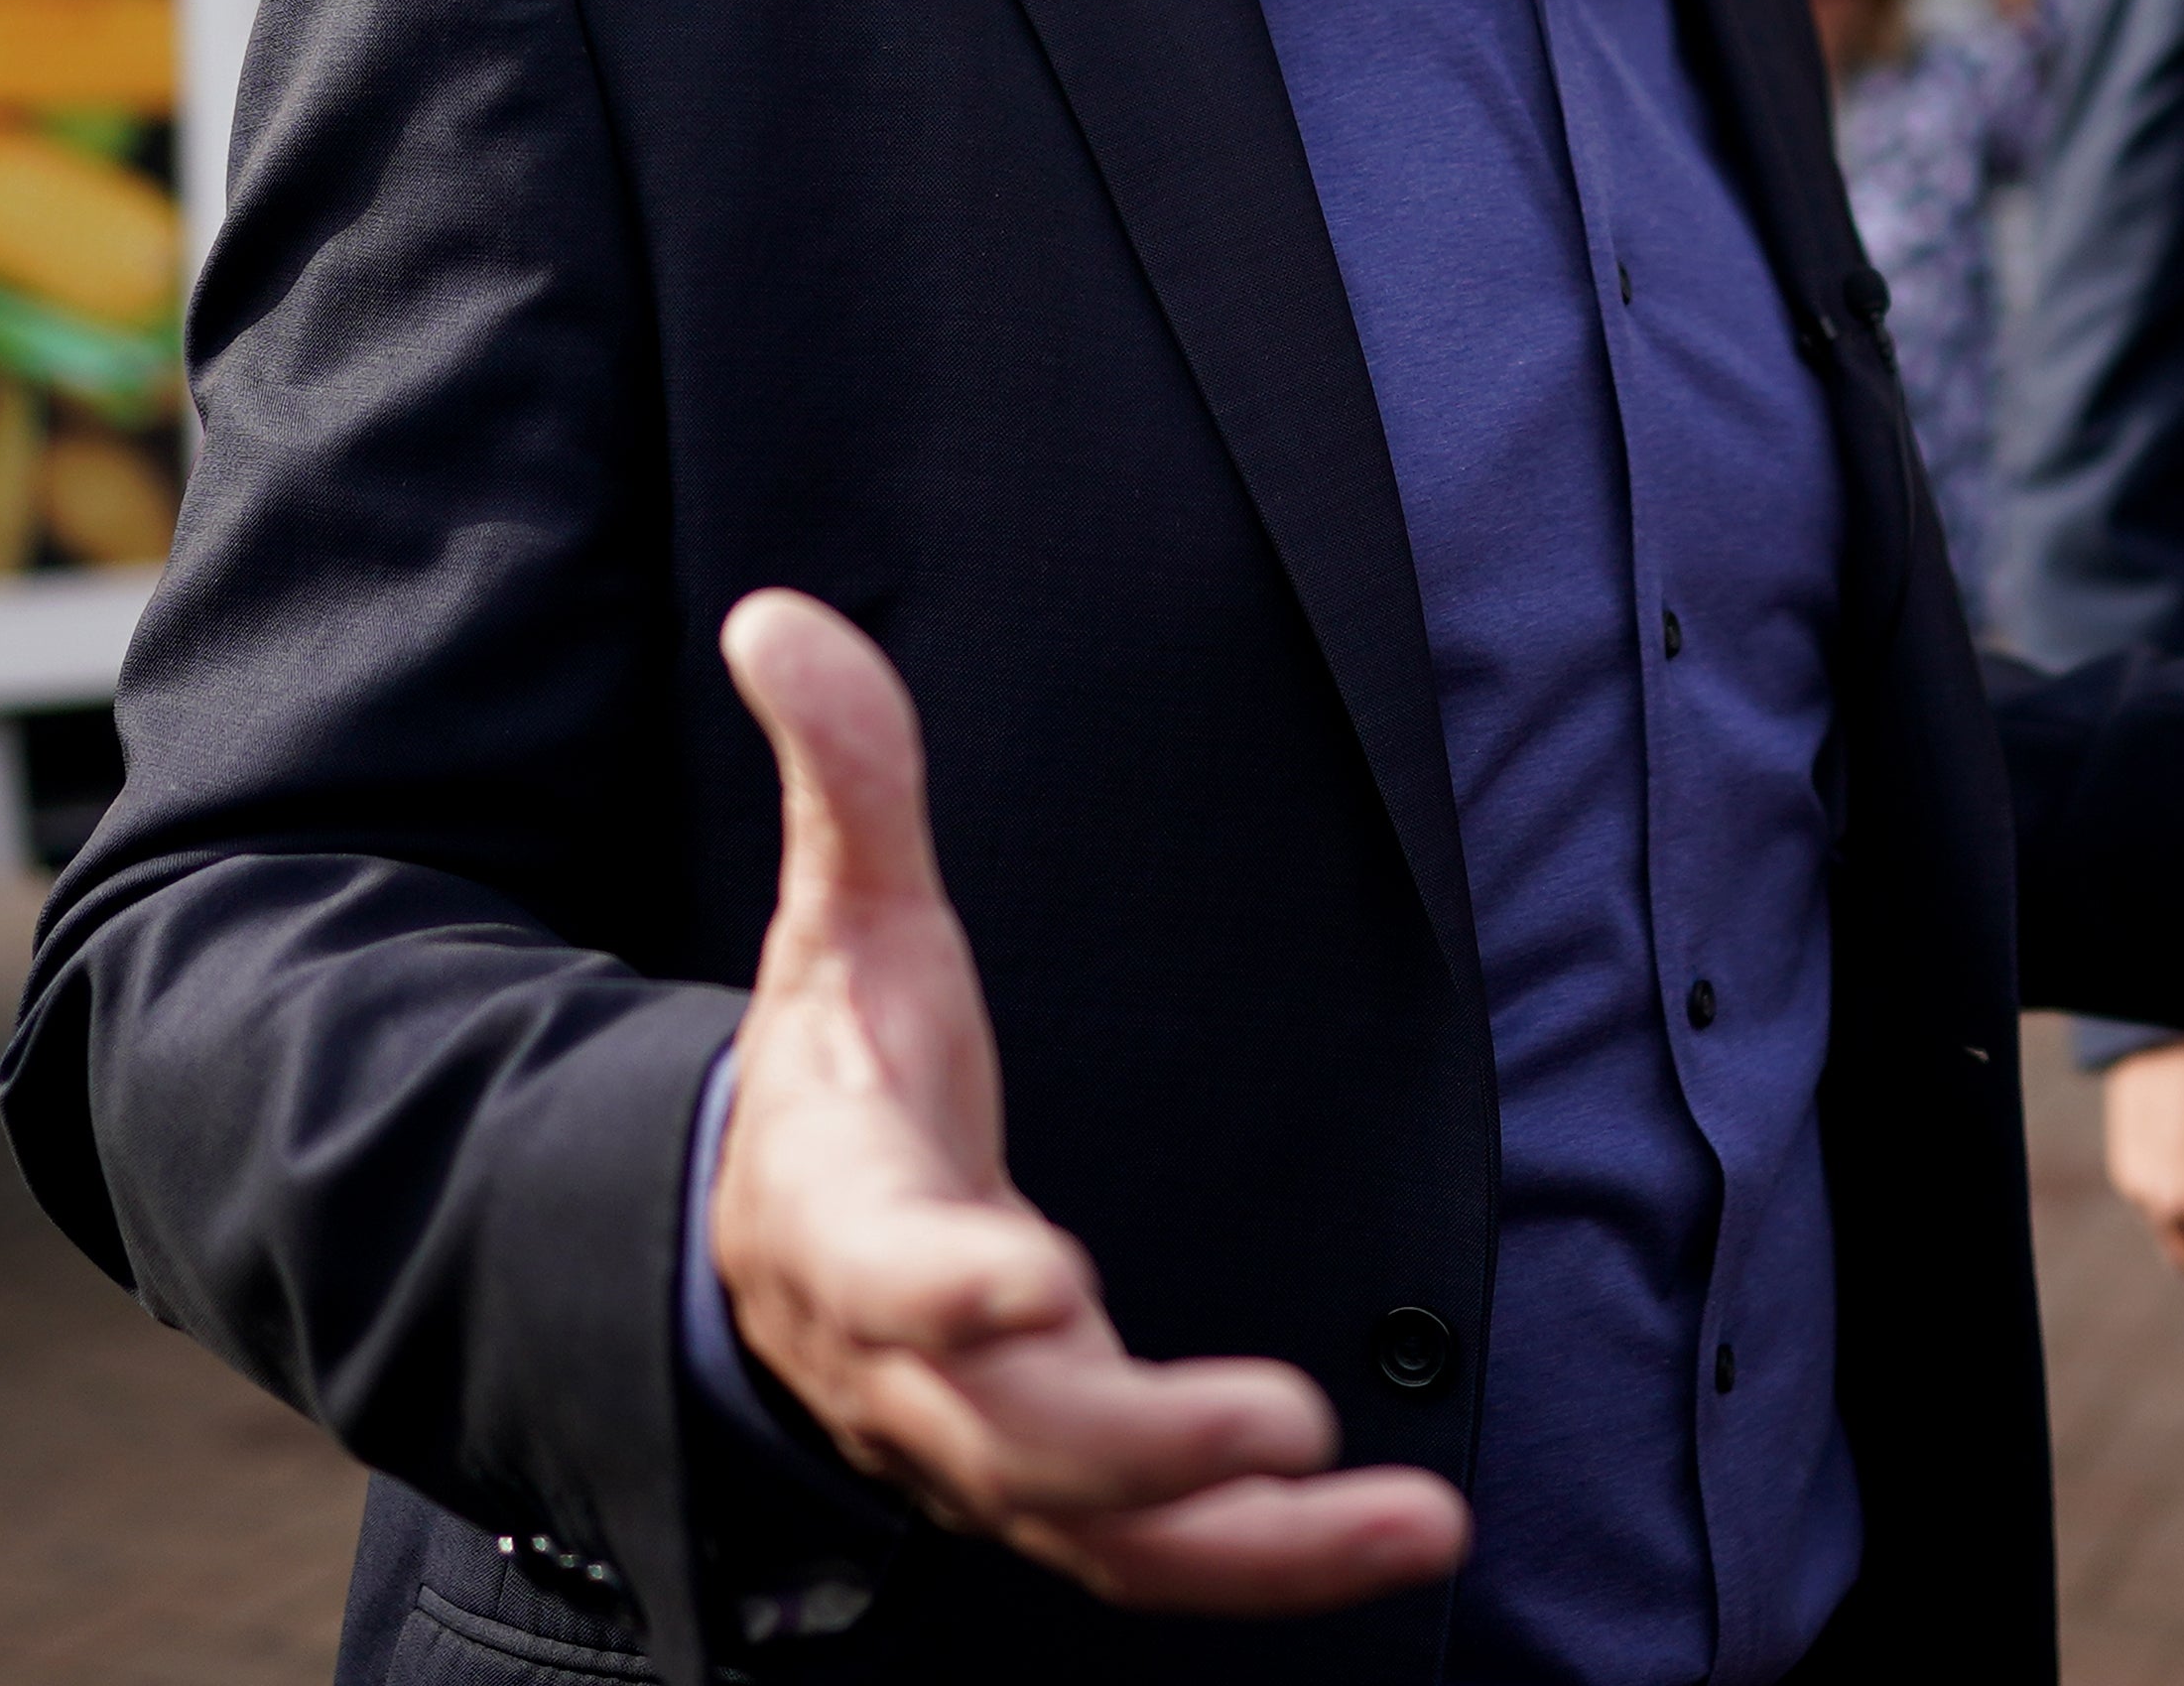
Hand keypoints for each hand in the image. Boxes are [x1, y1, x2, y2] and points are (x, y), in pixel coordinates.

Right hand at [709, 592, 1469, 1609]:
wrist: (769, 1249)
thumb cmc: (834, 1075)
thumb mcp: (837, 921)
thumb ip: (845, 782)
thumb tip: (783, 615)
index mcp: (847, 1212)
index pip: (888, 1263)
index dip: (952, 1285)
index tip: (1041, 1279)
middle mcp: (910, 1362)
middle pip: (1011, 1435)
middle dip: (1141, 1444)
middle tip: (1283, 1421)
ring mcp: (980, 1446)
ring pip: (1101, 1533)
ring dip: (1252, 1549)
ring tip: (1414, 1523)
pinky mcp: (1055, 1494)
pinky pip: (1155, 1561)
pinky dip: (1272, 1568)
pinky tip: (1409, 1536)